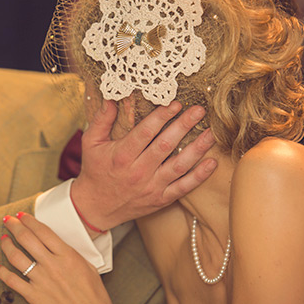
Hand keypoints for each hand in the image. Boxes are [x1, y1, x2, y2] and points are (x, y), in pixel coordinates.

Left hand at [0, 213, 149, 303]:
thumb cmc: (96, 301)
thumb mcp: (90, 270)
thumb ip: (74, 258)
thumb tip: (64, 251)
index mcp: (68, 256)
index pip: (44, 232)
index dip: (30, 221)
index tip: (22, 215)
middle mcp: (52, 265)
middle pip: (27, 239)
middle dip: (14, 226)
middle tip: (7, 219)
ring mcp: (42, 280)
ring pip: (17, 257)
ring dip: (7, 245)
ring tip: (2, 239)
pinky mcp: (35, 297)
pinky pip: (13, 282)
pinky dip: (3, 274)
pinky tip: (0, 269)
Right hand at [71, 100, 216, 230]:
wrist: (95, 207)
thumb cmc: (94, 171)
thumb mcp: (91, 143)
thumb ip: (102, 119)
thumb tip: (112, 97)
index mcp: (122, 155)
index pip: (146, 132)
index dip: (162, 116)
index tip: (176, 103)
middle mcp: (138, 171)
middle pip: (166, 145)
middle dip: (184, 125)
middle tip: (200, 110)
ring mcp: (151, 187)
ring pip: (179, 165)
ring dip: (198, 148)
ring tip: (212, 133)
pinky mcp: (160, 199)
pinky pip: (183, 188)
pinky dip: (199, 176)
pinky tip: (212, 163)